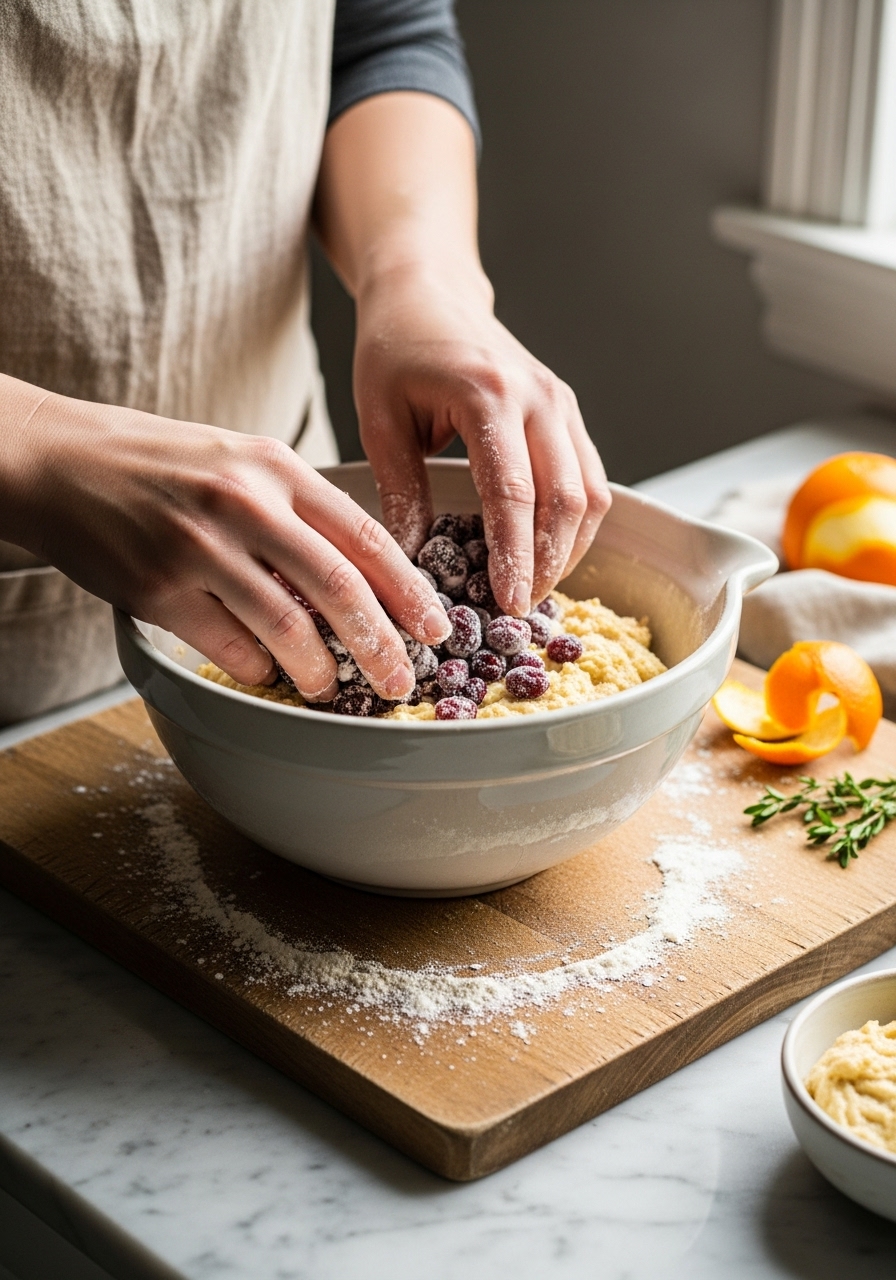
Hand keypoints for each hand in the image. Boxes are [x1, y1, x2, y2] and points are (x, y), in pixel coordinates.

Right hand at [0, 375, 449, 700]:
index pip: (366, 534)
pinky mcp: (158, 590)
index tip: (437, 627)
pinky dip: (257, 670)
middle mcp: (243, 504)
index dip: (410, 590)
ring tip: (328, 687)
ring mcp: (199, 548)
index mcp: (274, 468)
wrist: (59, 460)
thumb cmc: (158, 463)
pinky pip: (229, 648)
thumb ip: (296, 507)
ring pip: (287, 628)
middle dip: (383, 645)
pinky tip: (264, 672)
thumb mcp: (238, 459)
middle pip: (340, 588)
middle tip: (403, 681)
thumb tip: (358, 574)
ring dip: (319, 671)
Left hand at [354, 265, 610, 614]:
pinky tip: (546, 553)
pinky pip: (590, 479)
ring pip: (591, 494)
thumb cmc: (396, 349)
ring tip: (532, 588)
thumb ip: (400, 491)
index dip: (514, 555)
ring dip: (569, 549)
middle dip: (548, 564)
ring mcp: (562, 403)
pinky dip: (576, 524)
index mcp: (490, 395)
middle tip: (518, 609)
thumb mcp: (379, 419)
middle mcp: (540, 397)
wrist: (429, 290)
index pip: (515, 492)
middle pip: (567, 500)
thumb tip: (409, 562)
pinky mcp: (568, 413)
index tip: (507, 603)